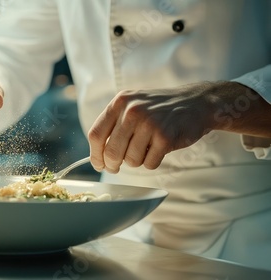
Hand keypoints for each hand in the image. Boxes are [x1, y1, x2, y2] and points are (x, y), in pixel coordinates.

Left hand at [88, 83, 216, 172]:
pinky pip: (149, 164)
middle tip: (116, 167)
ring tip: (146, 149)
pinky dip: (152, 162)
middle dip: (112, 164)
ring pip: (130, 160)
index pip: (96, 134)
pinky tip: (158, 149)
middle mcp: (132, 111)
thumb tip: (98, 155)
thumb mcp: (133, 105)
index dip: (95, 154)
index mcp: (120, 102)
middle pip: (111, 151)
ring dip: (136, 161)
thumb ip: (114, 124)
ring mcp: (149, 124)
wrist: (197, 102)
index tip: (98, 164)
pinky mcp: (165, 137)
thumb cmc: (160, 109)